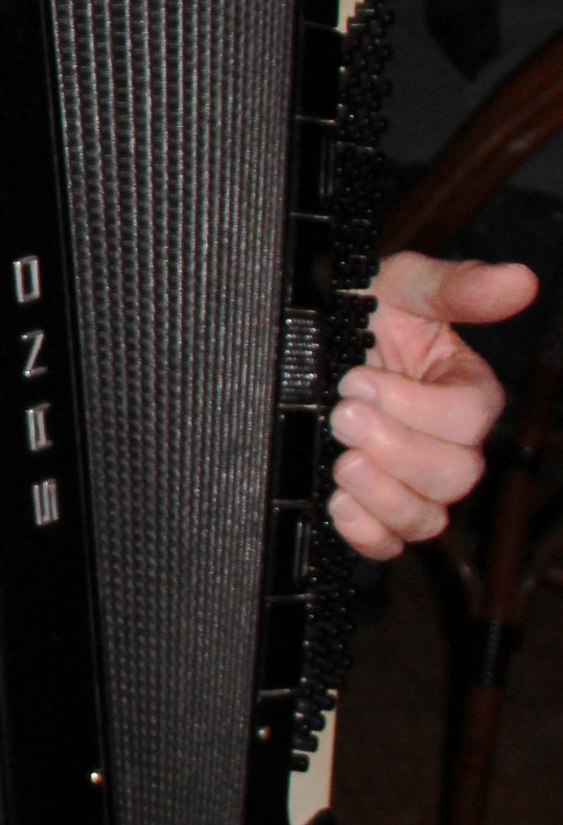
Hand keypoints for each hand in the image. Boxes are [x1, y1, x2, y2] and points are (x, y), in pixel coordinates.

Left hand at [327, 251, 535, 557]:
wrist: (304, 343)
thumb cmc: (362, 310)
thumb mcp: (401, 285)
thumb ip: (457, 285)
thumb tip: (520, 280)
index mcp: (465, 390)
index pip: (470, 418)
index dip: (417, 407)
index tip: (361, 381)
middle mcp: (447, 443)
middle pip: (454, 475)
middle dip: (395, 449)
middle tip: (343, 417)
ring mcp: (413, 482)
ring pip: (428, 517)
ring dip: (383, 495)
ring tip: (341, 462)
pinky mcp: (377, 511)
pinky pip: (389, 544)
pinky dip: (367, 533)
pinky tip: (338, 503)